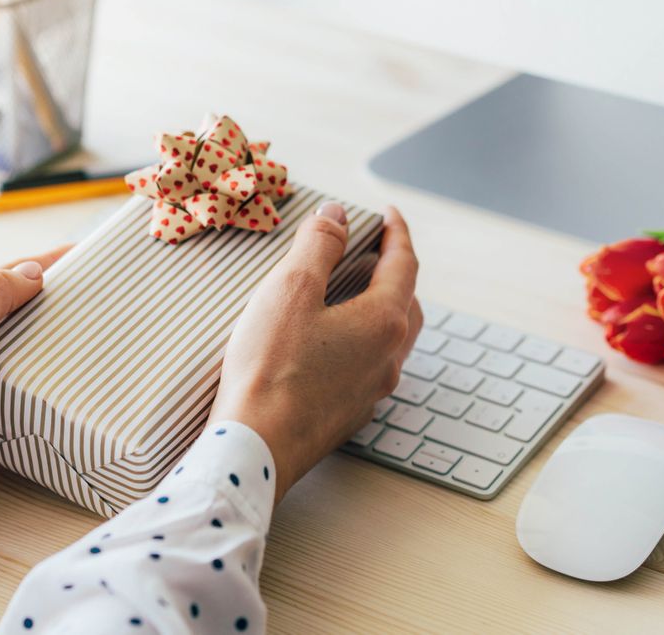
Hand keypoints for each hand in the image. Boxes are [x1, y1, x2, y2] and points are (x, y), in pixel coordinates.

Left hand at [0, 246, 71, 525]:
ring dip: (42, 358)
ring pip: (8, 367)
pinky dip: (34, 407)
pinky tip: (53, 409)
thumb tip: (29, 271)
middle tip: (88, 305)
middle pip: (4, 322)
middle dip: (45, 309)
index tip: (79, 256)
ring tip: (80, 352)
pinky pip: (9, 414)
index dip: (39, 265)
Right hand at [209, 204, 420, 503]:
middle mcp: (388, 357)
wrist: (256, 448)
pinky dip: (363, 342)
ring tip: (355, 294)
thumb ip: (318, 245)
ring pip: (392, 340)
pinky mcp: (350, 414)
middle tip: (373, 251)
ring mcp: (372, 390)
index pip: (404, 264)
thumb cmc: (270, 368)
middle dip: (395, 272)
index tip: (388, 214)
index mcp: (383, 321)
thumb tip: (337, 215)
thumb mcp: (290, 290)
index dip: (397, 232)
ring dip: (382, 309)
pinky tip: (334, 343)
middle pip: (407, 304)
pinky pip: (370, 367)